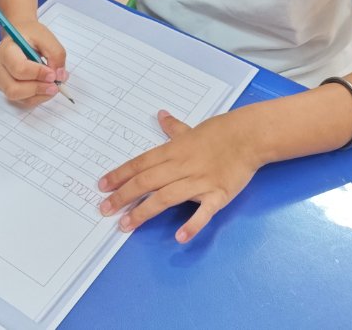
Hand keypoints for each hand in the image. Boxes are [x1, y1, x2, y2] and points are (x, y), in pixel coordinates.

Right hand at [0, 20, 66, 106]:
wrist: (20, 34)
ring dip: (38, 96)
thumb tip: (59, 76)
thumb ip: (56, 54)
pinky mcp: (6, 88)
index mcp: (6, 51)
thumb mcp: (46, 37)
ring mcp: (0, 80)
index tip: (53, 74)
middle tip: (55, 86)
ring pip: (17, 97)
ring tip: (53, 87)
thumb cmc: (31, 34)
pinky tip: (46, 89)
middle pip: (13, 89)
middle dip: (37, 89)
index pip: (19, 68)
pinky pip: (21, 100)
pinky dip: (36, 98)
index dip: (38, 74)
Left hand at [97, 110, 261, 242]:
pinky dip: (192, 223)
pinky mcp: (218, 194)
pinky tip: (180, 236)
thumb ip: (173, 128)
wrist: (249, 136)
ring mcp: (199, 181)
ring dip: (144, 212)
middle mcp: (181, 166)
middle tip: (104, 210)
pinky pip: (203, 211)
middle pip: (146, 182)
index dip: (120, 175)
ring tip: (125, 225)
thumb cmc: (220, 132)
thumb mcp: (192, 129)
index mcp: (173, 151)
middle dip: (123, 196)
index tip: (102, 186)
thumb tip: (161, 115)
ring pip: (166, 197)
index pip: (140, 164)